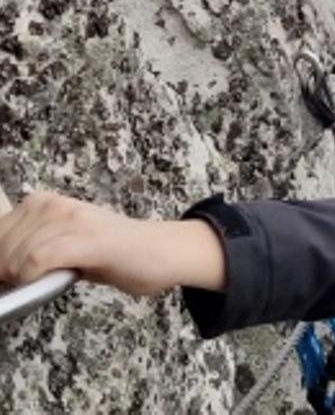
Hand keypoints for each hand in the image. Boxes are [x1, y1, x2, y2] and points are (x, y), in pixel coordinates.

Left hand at [0, 192, 225, 296]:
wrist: (164, 251)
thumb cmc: (119, 255)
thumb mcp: (65, 244)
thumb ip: (33, 249)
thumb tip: (2, 270)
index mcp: (44, 203)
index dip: (0, 262)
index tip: (10, 279)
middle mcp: (52, 205)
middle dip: (6, 274)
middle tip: (31, 285)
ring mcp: (68, 219)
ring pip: (12, 256)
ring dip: (21, 280)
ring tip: (49, 282)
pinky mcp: (84, 239)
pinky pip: (35, 261)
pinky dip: (34, 278)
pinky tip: (54, 281)